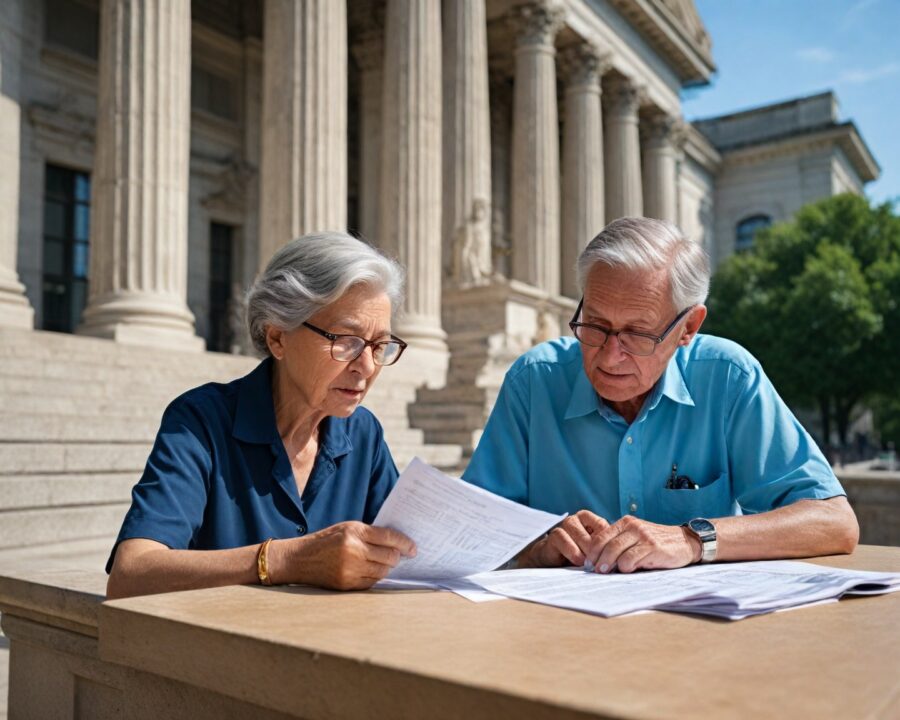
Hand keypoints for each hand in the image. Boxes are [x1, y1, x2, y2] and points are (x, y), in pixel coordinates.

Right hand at [272, 521, 416, 589]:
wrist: (299, 559)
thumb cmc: (326, 541)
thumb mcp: (347, 528)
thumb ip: (369, 534)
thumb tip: (397, 544)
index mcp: (354, 531)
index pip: (389, 537)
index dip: (405, 543)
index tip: (413, 548)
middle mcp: (353, 550)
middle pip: (389, 557)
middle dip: (396, 557)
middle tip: (399, 556)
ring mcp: (350, 569)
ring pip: (382, 572)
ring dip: (387, 568)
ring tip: (384, 563)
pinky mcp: (346, 584)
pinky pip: (371, 583)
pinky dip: (375, 577)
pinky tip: (372, 571)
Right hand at [518, 510, 609, 567]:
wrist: (554, 559)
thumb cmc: (578, 554)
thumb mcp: (593, 551)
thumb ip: (604, 549)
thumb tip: (622, 557)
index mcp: (591, 519)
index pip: (605, 528)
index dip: (610, 545)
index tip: (615, 560)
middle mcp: (578, 519)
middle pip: (593, 533)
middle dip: (599, 551)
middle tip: (604, 565)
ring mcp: (565, 524)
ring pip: (580, 535)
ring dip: (587, 551)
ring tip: (591, 565)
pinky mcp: (554, 534)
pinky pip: (564, 539)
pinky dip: (573, 551)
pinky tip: (578, 561)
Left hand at [586, 516, 699, 573]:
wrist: (684, 541)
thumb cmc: (656, 543)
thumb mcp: (636, 537)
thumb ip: (620, 543)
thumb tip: (599, 561)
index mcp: (625, 523)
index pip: (601, 536)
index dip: (592, 551)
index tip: (588, 563)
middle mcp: (633, 526)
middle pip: (606, 544)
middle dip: (598, 559)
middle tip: (595, 570)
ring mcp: (643, 536)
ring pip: (616, 550)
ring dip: (609, 564)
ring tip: (607, 572)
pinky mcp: (652, 547)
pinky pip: (632, 558)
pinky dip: (626, 566)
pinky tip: (628, 569)